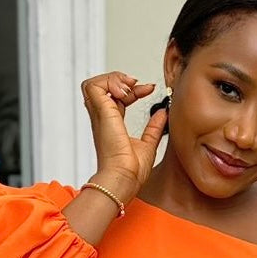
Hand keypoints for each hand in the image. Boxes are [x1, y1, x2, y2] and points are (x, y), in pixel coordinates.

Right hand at [80, 71, 168, 198]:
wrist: (124, 178)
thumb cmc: (131, 171)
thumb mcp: (148, 144)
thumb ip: (153, 128)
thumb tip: (162, 113)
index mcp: (112, 124)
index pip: (118, 97)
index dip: (134, 89)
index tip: (149, 89)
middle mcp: (103, 118)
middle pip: (102, 86)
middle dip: (120, 78)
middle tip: (138, 84)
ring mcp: (100, 115)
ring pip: (94, 83)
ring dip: (113, 79)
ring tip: (130, 88)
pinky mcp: (101, 113)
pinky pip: (94, 86)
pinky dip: (110, 82)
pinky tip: (126, 91)